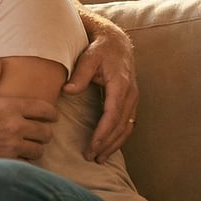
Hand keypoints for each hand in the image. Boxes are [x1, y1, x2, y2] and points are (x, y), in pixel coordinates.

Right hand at [0, 58, 55, 169]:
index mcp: (9, 108)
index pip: (44, 109)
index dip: (52, 113)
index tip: (52, 115)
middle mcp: (14, 127)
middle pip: (46, 132)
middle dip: (45, 132)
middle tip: (40, 133)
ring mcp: (11, 148)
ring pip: (38, 150)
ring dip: (35, 148)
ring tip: (30, 147)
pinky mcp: (5, 164)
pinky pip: (25, 165)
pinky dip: (24, 163)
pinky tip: (17, 159)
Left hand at [64, 22, 137, 162]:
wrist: (116, 42)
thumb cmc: (100, 49)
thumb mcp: (88, 57)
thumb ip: (79, 75)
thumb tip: (67, 90)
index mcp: (120, 85)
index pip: (113, 115)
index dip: (103, 133)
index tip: (92, 146)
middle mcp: (130, 94)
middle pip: (121, 126)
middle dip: (107, 144)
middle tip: (91, 157)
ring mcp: (133, 98)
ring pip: (127, 127)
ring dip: (115, 144)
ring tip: (100, 158)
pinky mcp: (131, 101)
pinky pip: (128, 123)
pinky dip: (119, 137)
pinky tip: (109, 146)